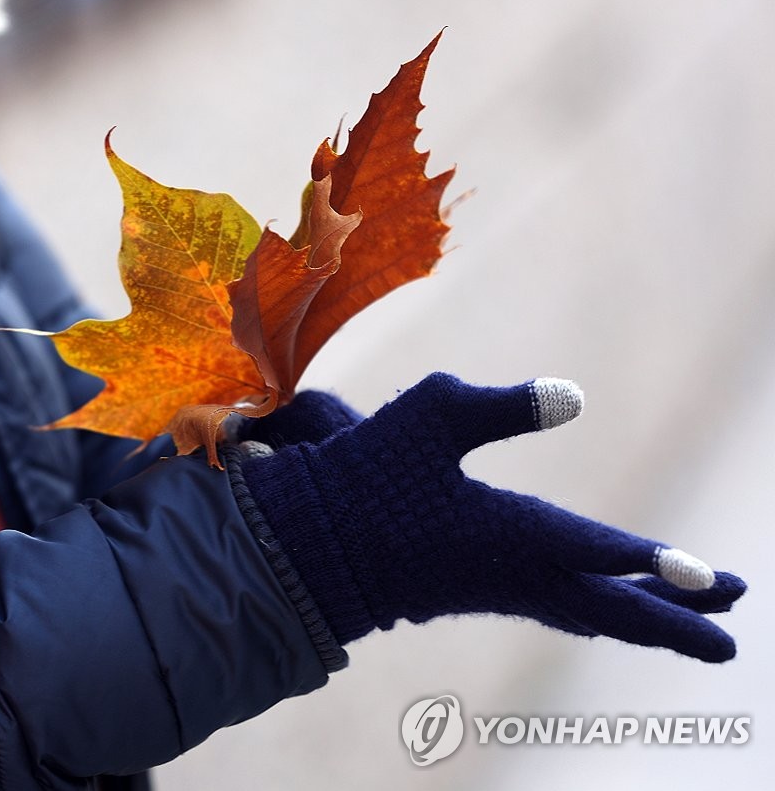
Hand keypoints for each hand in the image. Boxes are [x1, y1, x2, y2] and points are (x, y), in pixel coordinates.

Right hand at [240, 372, 744, 661]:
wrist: (308, 546)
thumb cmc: (366, 474)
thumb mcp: (432, 415)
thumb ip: (504, 405)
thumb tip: (572, 397)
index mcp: (509, 535)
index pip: (602, 554)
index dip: (660, 567)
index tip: (715, 582)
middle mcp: (512, 574)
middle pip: (608, 611)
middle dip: (672, 625)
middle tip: (732, 643)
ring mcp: (493, 587)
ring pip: (583, 615)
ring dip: (639, 622)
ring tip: (689, 624)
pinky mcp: (474, 587)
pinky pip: (554, 609)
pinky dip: (593, 614)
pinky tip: (602, 609)